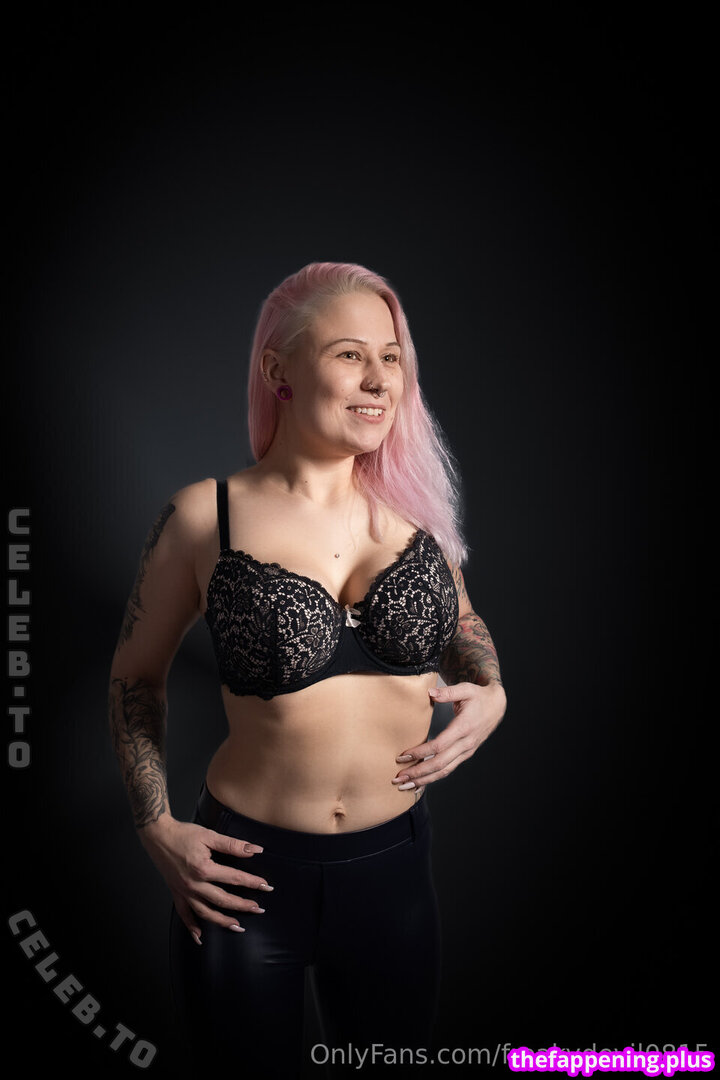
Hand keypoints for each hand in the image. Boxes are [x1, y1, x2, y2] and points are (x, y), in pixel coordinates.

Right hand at [138, 816, 273, 944]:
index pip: (235, 878)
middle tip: (258, 909)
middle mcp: (194, 884)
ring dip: (222, 921)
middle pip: (223, 900)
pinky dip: (192, 927)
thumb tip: (254, 849)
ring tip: (238, 926)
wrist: (158, 836)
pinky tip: (200, 937)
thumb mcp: (209, 835)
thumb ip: (232, 845)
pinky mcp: (176, 893)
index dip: (252, 882)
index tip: (266, 886)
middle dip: (242, 906)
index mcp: (204, 869)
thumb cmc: (183, 834)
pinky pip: (184, 915)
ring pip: (205, 912)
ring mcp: (184, 891)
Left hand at [392, 681, 506, 795]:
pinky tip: (420, 782)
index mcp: (464, 728)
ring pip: (444, 771)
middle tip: (398, 778)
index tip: (403, 756)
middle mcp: (466, 744)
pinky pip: (448, 769)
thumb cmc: (479, 697)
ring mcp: (466, 751)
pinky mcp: (465, 754)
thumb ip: (448, 692)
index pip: (439, 745)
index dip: (421, 752)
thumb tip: (430, 693)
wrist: (497, 706)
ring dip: (424, 780)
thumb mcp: (466, 689)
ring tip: (404, 786)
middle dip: (418, 772)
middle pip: (440, 764)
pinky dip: (433, 777)